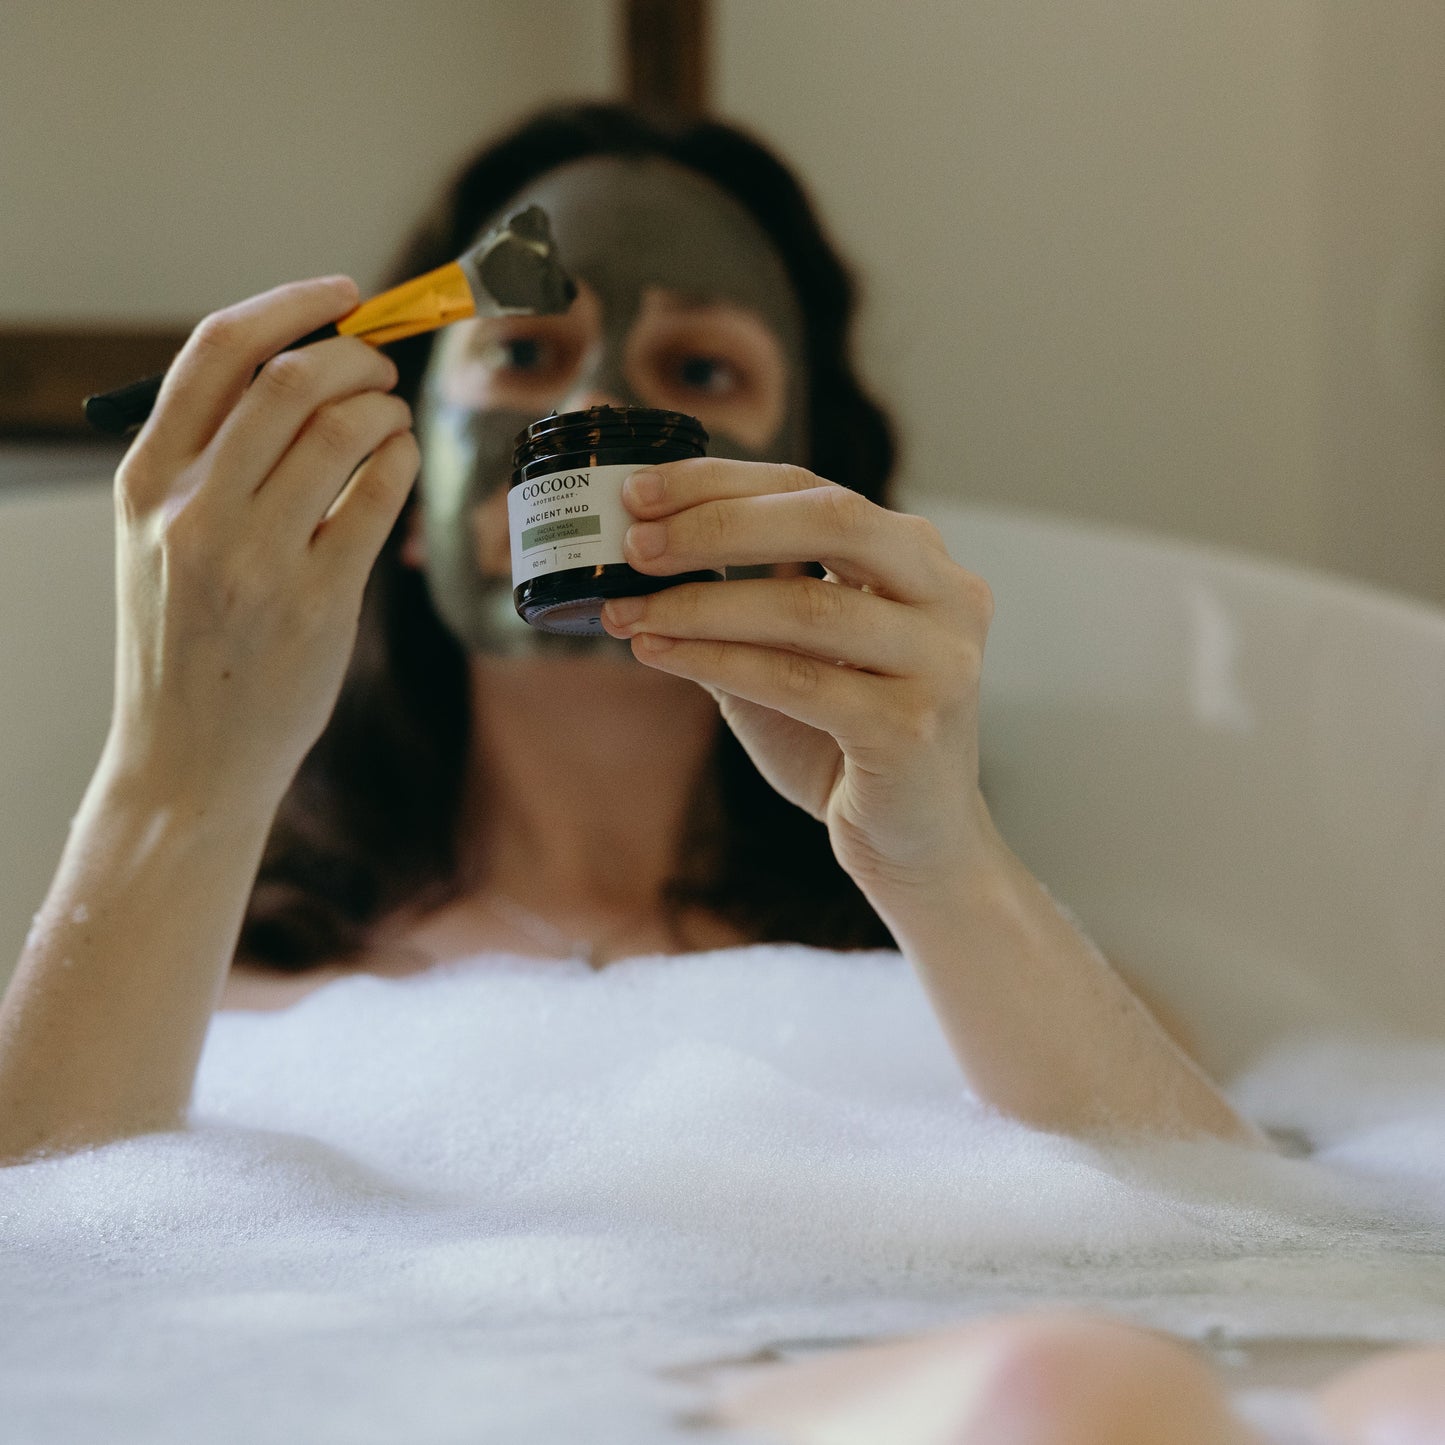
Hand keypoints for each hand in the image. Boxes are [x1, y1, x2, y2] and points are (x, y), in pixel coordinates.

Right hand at [106, 277, 418, 810]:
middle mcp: (192, 511)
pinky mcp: (317, 602)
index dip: (290, 306)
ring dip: (387, 410)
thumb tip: (307, 378)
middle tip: (382, 371)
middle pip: (291, 380)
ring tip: (394, 424)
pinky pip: (379, 497)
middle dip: (356, 357)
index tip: (342, 294)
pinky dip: (402, 462)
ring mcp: (255, 558)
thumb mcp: (159, 544)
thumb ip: (211, 464)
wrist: (186, 760)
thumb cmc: (185, 644)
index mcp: (145, 483)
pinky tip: (401, 466)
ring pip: (343, 431)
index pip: (216, 353)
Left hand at [599, 458, 997, 898]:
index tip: (638, 491)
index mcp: (918, 559)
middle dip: (718, 524)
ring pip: (807, 606)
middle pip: (830, 519)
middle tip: (635, 544)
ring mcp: (941, 661)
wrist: (915, 845)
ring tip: (627, 612)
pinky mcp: (913, 728)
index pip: (813, 490)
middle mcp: (947, 595)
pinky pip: (798, 681)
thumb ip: (738, 605)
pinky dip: (718, 661)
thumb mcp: (789, 655)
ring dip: (701, 604)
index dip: (720, 483)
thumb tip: (637, 556)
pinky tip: (658, 653)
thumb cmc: (844, 743)